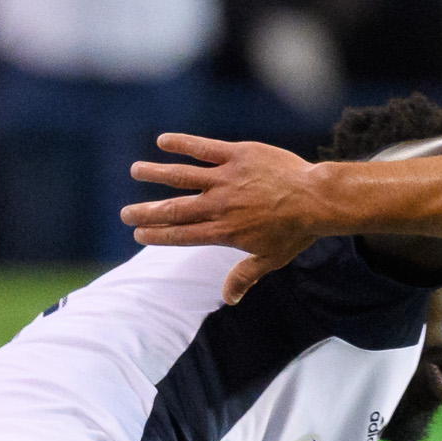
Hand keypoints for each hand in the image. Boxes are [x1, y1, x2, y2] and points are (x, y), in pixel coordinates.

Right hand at [122, 134, 330, 303]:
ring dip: (156, 173)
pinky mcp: (237, 155)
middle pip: (175, 209)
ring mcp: (226, 178)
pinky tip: (163, 141)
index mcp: (225, 232)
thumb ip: (245, 275)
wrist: (316, 199)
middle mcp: (220, 206)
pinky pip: (203, 148)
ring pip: (182, 175)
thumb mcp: (271, 258)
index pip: (183, 235)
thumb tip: (228, 299)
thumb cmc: (295, 232)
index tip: (139, 234)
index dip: (158, 235)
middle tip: (125, 213)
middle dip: (147, 212)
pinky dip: (182, 144)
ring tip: (136, 171)